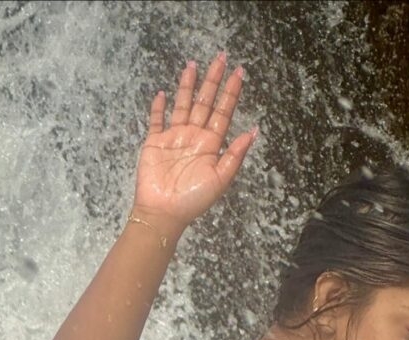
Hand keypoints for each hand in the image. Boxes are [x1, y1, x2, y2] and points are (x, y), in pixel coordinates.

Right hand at [133, 53, 256, 233]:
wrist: (164, 212)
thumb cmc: (193, 199)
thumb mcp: (220, 179)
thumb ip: (235, 155)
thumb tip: (253, 131)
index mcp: (211, 144)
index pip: (223, 112)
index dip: (231, 92)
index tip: (239, 72)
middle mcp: (194, 136)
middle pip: (205, 102)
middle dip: (213, 80)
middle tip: (221, 57)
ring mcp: (174, 137)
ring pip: (183, 105)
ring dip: (187, 86)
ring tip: (193, 64)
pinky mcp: (155, 142)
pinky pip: (157, 121)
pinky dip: (159, 108)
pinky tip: (162, 94)